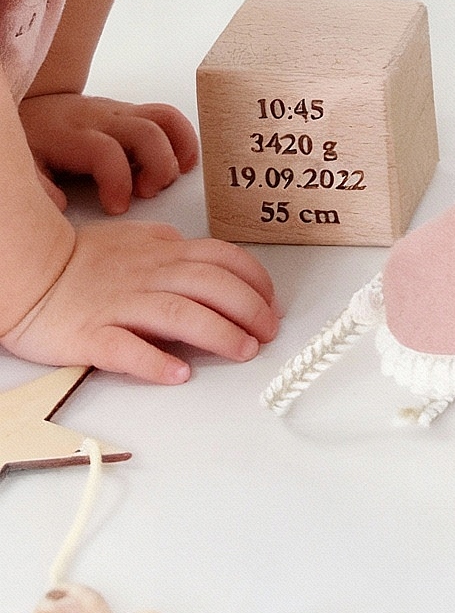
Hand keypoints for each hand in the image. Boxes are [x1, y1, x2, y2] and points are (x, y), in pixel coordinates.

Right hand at [0, 220, 277, 383]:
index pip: (224, 260)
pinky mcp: (91, 336)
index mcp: (163, 253)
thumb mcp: (135, 239)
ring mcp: (120, 305)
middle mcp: (149, 276)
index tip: (271, 303)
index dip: (255, 281)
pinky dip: (155, 361)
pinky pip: (126, 349)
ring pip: (180, 314)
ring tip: (243, 350)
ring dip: (219, 333)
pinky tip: (179, 373)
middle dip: (249, 309)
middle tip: (267, 332)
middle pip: (213, 286)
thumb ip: (171, 246)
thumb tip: (201, 254)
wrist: (26, 271)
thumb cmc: (80, 260)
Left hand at [21, 93, 196, 213]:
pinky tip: (183, 161)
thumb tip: (60, 205)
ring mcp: (121, 112)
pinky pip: (168, 116)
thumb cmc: (34, 140)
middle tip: (148, 192)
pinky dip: (184, 139)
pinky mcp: (134, 112)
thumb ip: (39, 185)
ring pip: (164, 118)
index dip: (118, 183)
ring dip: (178, 149)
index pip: (106, 152)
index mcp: (71, 134)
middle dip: (158, 166)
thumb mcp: (25, 164)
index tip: (117, 207)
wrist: (37, 108)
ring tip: (173, 177)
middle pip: (146, 132)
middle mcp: (101, 119)